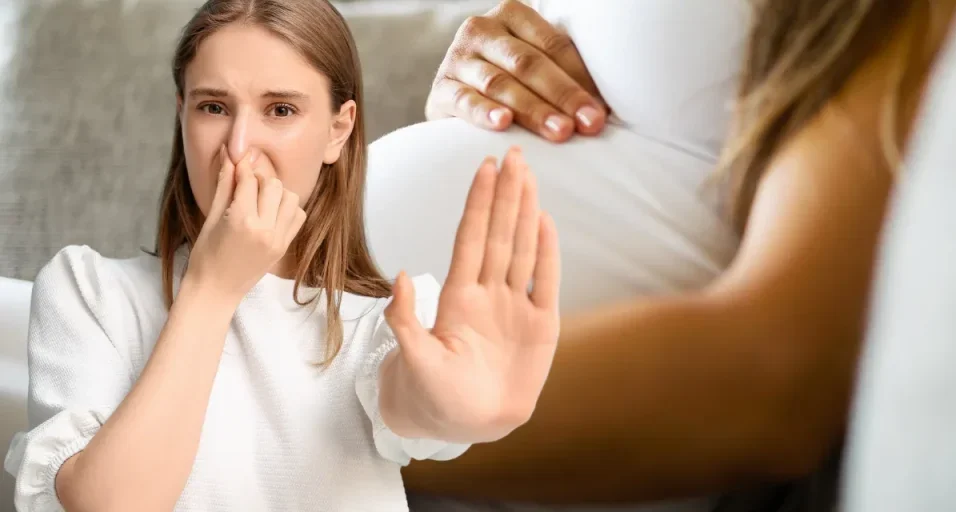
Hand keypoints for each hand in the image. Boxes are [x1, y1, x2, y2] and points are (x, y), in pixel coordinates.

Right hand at [183, 146, 305, 302]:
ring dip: (276, 193)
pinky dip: (288, 208)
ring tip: (259, 199)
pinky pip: (298, 216)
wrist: (216, 290)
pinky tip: (271, 212)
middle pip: (273, 185)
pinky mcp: (284, 246)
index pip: (249, 180)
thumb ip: (224, 185)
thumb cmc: (205, 255)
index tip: (238, 161)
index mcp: (241, 221)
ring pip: (290, 198)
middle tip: (246, 184)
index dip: (242, 167)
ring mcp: (278, 239)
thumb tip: (229, 155)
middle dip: (260, 179)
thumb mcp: (210, 218)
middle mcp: (264, 229)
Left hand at [384, 147, 560, 442]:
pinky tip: (546, 222)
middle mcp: (488, 293)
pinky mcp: (541, 326)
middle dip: (506, 194)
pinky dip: (547, 253)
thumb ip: (407, 321)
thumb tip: (401, 277)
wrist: (468, 424)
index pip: (471, 239)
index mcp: (459, 298)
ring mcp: (515, 307)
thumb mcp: (414, 360)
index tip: (484, 168)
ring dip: (526, 212)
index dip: (478, 204)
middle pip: (498, 234)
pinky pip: (546, 282)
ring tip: (529, 176)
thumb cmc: (435, 394)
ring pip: (522, 249)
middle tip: (512, 154)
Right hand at [425, 0, 607, 142]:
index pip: (553, 45)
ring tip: (560, 132)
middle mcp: (482, 29)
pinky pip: (465, 101)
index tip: (603, 110)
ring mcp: (458, 58)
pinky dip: (484, 112)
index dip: (581, 77)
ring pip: (501, 84)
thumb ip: (565, 72)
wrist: (456, 96)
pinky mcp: (441, 89)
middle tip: (588, 124)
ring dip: (534, 110)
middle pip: (529, 64)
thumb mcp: (535, 65)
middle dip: (563, 96)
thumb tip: (608, 108)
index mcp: (513, 14)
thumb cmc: (510, 82)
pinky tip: (503, 123)